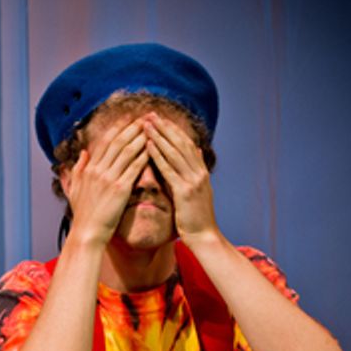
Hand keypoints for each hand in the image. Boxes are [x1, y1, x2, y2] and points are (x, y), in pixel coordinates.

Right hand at [62, 117, 149, 245]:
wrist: (87, 232)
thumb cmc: (83, 214)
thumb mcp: (74, 189)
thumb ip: (78, 169)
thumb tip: (83, 152)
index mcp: (88, 169)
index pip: (106, 143)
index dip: (119, 129)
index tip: (129, 119)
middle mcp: (98, 170)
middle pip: (118, 143)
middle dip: (133, 127)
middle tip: (146, 117)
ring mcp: (109, 179)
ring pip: (127, 152)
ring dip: (141, 138)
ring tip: (153, 128)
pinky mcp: (120, 189)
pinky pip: (134, 168)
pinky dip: (144, 156)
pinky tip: (154, 149)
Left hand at [143, 113, 218, 242]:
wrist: (204, 236)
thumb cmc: (196, 218)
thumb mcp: (197, 191)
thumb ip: (193, 171)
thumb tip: (193, 152)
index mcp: (201, 172)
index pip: (185, 144)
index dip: (172, 130)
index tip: (159, 119)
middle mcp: (199, 173)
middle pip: (180, 143)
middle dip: (164, 128)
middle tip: (150, 115)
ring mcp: (193, 181)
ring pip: (174, 152)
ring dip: (159, 136)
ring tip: (146, 124)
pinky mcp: (185, 191)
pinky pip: (169, 169)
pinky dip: (158, 155)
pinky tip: (148, 146)